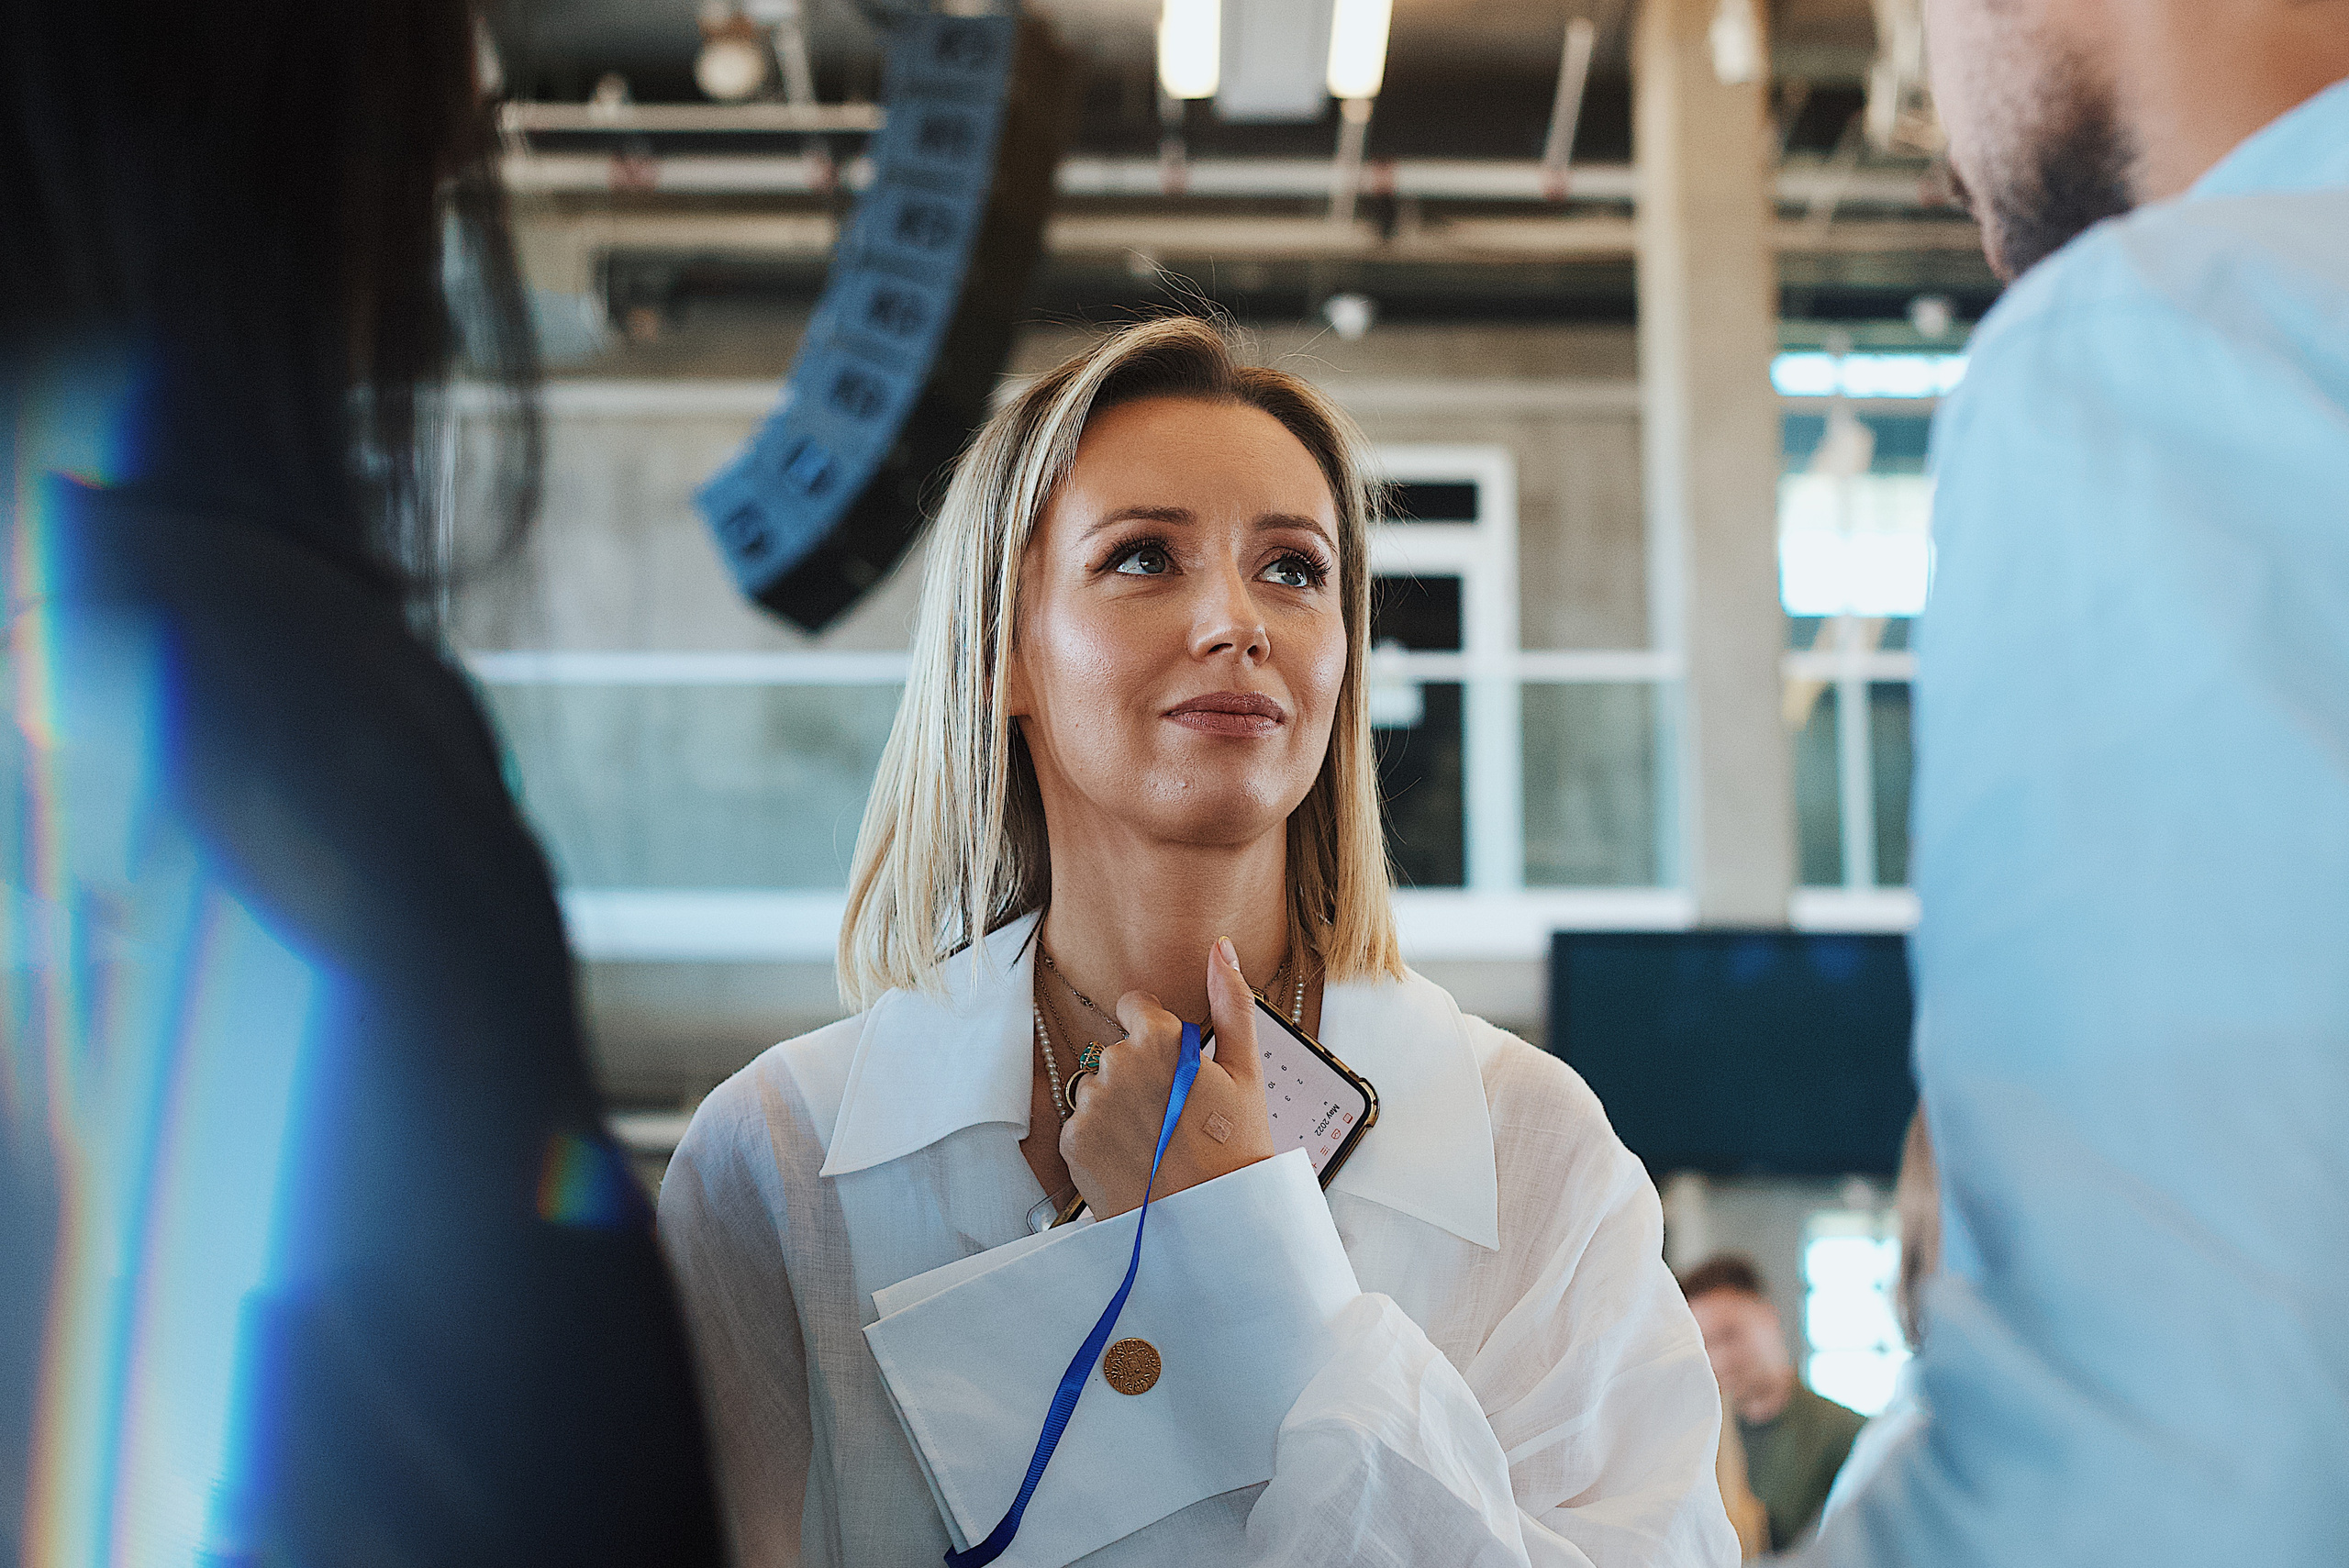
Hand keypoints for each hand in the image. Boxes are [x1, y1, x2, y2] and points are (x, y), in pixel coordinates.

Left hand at [1060, 937, 1277, 1218]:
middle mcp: (1118, 1064)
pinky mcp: (1073, 1140)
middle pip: (1119, 1052)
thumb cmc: (1234, 1149)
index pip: (1134, 1006)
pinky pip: (1083, 1125)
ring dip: (1120, 1107)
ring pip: (1100, 1089)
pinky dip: (1102, 1140)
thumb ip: (1232, 1002)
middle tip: (1174, 1117)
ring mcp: (1092, 1104)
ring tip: (1156, 1142)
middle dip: (1141, 1075)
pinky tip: (1134, 1159)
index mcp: (1159, 1040)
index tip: (1172, 1066)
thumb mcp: (1247, 1073)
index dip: (1155, 1034)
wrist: (1210, 1225)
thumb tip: (1221, 948)